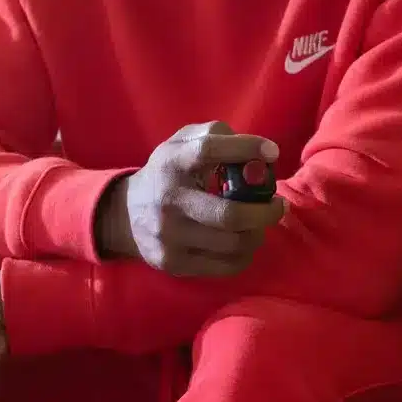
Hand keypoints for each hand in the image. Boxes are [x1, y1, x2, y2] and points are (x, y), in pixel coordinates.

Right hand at [97, 121, 284, 277]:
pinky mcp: (173, 263)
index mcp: (172, 163)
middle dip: (264, 212)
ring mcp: (169, 236)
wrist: (124, 215)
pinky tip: (244, 242)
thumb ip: (216, 136)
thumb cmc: (168, 173)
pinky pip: (225, 266)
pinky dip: (245, 255)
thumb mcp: (182, 143)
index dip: (245, 148)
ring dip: (258, 234)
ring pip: (233, 245)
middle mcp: (169, 201)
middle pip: (229, 215)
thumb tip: (259, 152)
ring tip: (259, 224)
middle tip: (277, 205)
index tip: (272, 153)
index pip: (209, 150)